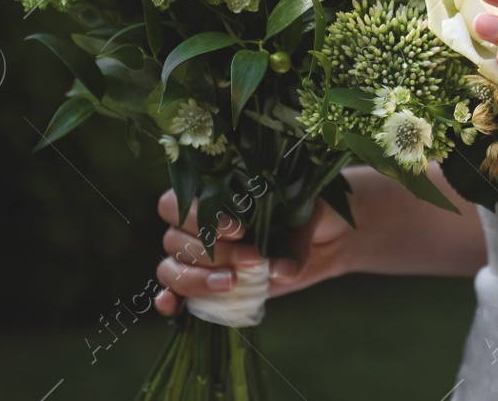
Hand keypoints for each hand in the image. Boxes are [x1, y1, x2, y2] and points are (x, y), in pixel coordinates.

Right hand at [152, 189, 354, 316]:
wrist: (328, 238)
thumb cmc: (312, 212)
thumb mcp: (309, 214)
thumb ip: (295, 240)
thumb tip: (278, 270)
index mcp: (212, 193)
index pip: (176, 203)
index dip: (200, 218)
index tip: (240, 230)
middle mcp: (197, 225)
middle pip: (174, 240)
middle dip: (212, 253)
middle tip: (251, 258)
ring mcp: (200, 257)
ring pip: (171, 269)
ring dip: (196, 279)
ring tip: (232, 283)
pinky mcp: (208, 285)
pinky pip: (174, 293)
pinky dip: (169, 301)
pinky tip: (175, 305)